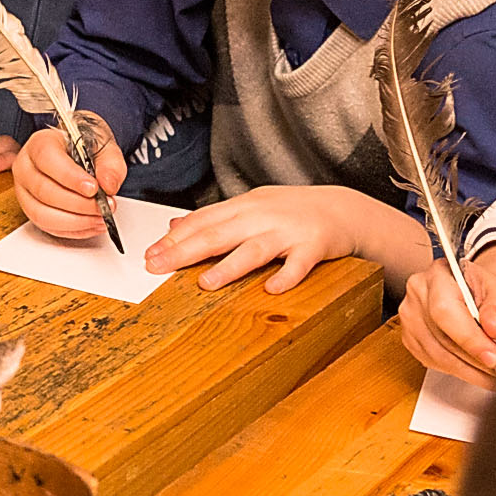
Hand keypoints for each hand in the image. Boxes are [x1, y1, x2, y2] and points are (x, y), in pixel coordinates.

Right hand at [12, 117, 126, 240]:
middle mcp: (26, 167)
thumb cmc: (85, 148)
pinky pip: (47, 227)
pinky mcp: (31, 210)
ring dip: (75, 221)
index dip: (70, 177)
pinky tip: (92, 224)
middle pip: (44, 191)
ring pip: (42, 214)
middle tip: (104, 205)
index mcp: (40, 144)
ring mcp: (24, 191)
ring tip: (100, 218)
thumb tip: (108, 186)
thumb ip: (110, 165)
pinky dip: (73, 230)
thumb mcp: (104, 147)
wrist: (77, 153)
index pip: (47, 159)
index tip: (93, 188)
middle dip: (78, 204)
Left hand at [142, 185, 363, 292]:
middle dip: (185, 251)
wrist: (345, 209)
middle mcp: (262, 216)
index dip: (174, 238)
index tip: (150, 254)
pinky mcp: (315, 247)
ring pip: (254, 249)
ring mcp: (289, 231)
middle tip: (158, 266)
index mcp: (244, 206)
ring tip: (206, 282)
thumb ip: (215, 218)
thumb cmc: (293, 211)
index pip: (202, 221)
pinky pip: (299, 264)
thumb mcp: (251, 207)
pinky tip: (272, 289)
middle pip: (218, 234)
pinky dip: (286, 276)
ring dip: (229, 267)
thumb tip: (175, 224)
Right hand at [400, 245, 495, 389]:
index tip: (492, 357)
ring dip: (470, 370)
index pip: (445, 310)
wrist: (482, 297)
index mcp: (438, 275)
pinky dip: (459, 371)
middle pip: (440, 336)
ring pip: (437, 354)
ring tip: (495, 374)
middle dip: (475, 359)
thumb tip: (493, 327)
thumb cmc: (491, 294)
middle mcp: (418, 294)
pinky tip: (477, 371)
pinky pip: (433, 362)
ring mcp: (410, 317)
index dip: (468, 338)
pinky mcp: (410, 338)